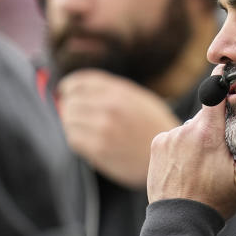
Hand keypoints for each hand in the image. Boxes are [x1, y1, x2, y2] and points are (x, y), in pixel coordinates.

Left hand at [57, 69, 180, 188]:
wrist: (170, 153)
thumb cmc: (152, 125)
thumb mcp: (138, 97)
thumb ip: (111, 90)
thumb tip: (77, 88)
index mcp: (119, 91)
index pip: (78, 82)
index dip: (68, 86)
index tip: (65, 91)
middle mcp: (110, 107)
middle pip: (71, 102)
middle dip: (69, 107)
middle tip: (73, 114)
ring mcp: (104, 128)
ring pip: (69, 120)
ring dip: (71, 124)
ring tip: (82, 128)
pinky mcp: (100, 149)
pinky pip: (74, 139)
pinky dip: (76, 138)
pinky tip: (87, 140)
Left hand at [147, 68, 235, 218]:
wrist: (179, 222)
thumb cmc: (214, 202)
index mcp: (207, 134)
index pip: (213, 94)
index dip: (222, 81)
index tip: (228, 72)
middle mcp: (185, 130)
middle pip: (205, 114)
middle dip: (215, 125)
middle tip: (223, 147)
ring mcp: (168, 137)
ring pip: (190, 127)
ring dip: (198, 137)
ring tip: (204, 163)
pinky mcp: (157, 146)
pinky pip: (174, 137)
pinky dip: (182, 145)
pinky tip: (188, 165)